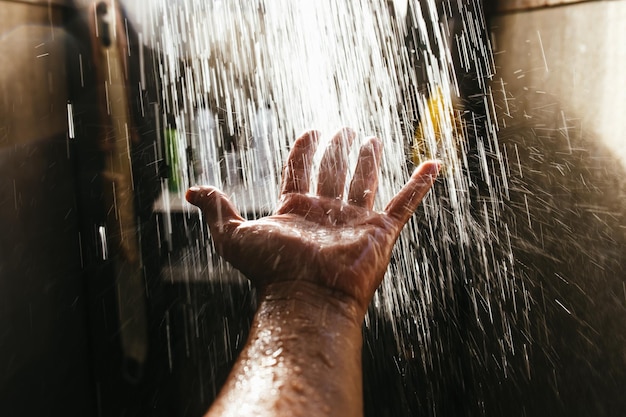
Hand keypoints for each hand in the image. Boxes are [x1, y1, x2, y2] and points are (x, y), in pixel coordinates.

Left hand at [186, 128, 438, 314]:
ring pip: (364, 181)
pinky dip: (419, 185)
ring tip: (371, 138)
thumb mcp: (232, 235)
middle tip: (344, 128)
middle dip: (338, 150)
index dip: (304, 149)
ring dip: (368, 160)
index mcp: (296, 210)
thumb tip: (190, 191)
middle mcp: (326, 213)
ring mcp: (354, 221)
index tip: (310, 131)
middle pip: (333, 173)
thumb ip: (216, 209)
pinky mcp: (380, 232)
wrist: (307, 298)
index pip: (300, 170)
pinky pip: (404, 203)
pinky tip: (432, 166)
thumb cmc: (270, 271)